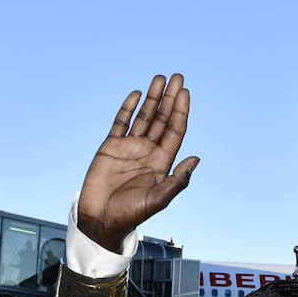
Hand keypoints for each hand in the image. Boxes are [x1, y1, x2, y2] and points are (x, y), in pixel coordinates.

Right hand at [76, 74, 198, 251]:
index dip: (180, 111)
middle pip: (162, 118)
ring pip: (144, 117)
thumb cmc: (131, 214)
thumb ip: (177, 180)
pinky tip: (137, 94)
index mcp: (162, 162)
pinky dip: (128, 108)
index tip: (185, 93)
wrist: (100, 219)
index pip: (175, 130)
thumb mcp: (158, 200)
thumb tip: (196, 158)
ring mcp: (129, 147)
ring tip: (160, 78)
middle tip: (177, 77)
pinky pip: (121, 123)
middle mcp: (148, 151)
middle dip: (170, 98)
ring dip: (152, 98)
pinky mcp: (110, 146)